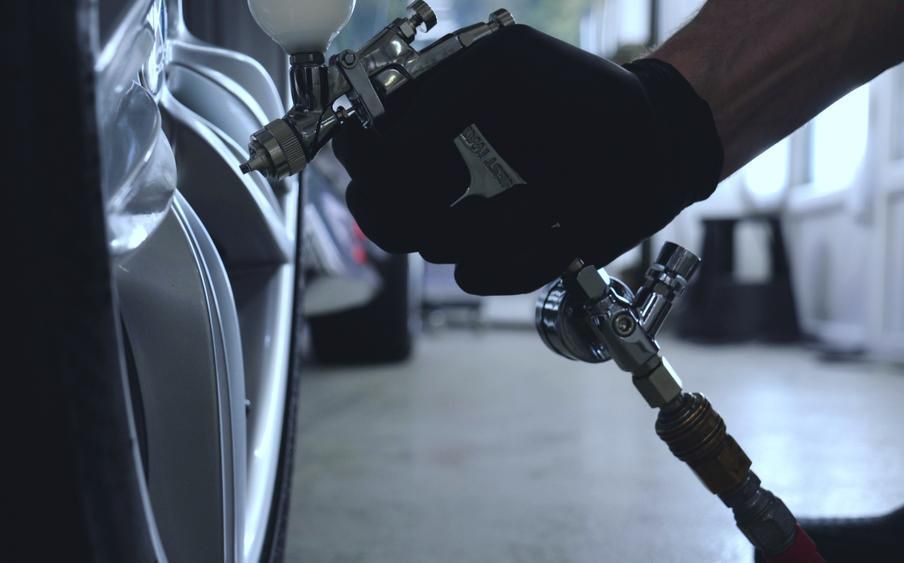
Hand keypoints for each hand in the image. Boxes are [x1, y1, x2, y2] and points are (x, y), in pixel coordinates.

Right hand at [333, 25, 721, 294]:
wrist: (649, 144)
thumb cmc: (578, 95)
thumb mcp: (500, 68)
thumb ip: (432, 99)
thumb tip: (387, 147)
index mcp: (423, 127)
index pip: (357, 154)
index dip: (378, 161)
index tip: (439, 153)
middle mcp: (435, 180)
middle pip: (377, 216)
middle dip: (421, 205)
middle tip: (469, 182)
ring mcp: (465, 224)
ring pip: (431, 247)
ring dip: (494, 221)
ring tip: (541, 194)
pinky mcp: (499, 261)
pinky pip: (476, 275)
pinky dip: (520, 251)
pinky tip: (555, 225)